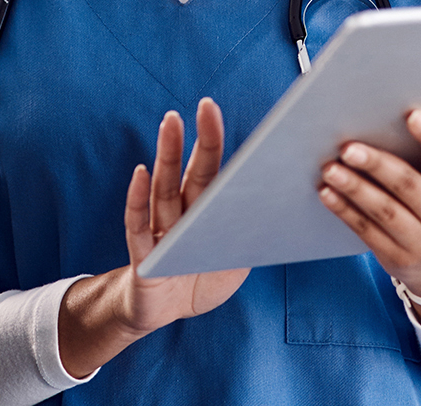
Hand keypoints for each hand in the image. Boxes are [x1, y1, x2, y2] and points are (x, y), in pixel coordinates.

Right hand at [120, 97, 249, 331]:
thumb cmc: (199, 280)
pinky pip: (138, 225)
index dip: (216, 142)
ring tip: (170, 124)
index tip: (221, 112)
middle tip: (204, 106)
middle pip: (190, 171)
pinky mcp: (144, 257)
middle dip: (196, 138)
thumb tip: (283, 210)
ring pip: (164, 189)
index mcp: (204, 211)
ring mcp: (161, 232)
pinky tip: (140, 174)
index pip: (212, 171)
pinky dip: (137, 199)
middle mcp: (180, 213)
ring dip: (168, 156)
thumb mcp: (235, 261)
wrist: (163, 314)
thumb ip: (250, 236)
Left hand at [317, 109, 420, 328]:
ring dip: (354, 188)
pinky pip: (366, 231)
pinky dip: (344, 210)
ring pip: (384, 211)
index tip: (412, 115)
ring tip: (330, 168)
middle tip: (348, 146)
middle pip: (409, 186)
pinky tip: (326, 192)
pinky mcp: (397, 258)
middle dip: (377, 164)